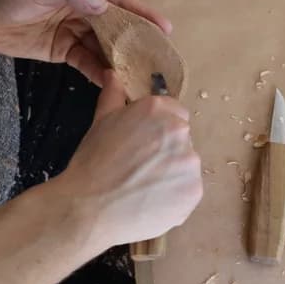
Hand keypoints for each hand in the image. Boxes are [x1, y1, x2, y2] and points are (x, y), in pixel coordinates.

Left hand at [0, 0, 171, 84]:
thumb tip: (105, 5)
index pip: (120, 3)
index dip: (143, 15)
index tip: (166, 29)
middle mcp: (84, 10)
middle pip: (117, 29)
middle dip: (137, 44)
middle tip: (158, 62)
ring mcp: (73, 31)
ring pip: (103, 49)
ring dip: (120, 62)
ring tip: (140, 79)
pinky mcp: (62, 50)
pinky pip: (85, 63)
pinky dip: (98, 73)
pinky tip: (112, 84)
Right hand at [59, 71, 202, 246]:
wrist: (89, 209)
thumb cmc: (92, 162)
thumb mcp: (100, 121)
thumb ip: (113, 94)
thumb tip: (113, 74)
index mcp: (158, 109)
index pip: (174, 112)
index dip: (158, 128)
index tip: (143, 143)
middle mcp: (179, 131)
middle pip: (181, 138)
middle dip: (165, 150)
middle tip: (139, 167)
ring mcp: (190, 163)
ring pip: (185, 165)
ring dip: (171, 174)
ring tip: (143, 188)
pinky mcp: (194, 191)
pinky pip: (187, 191)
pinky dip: (174, 197)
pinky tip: (150, 202)